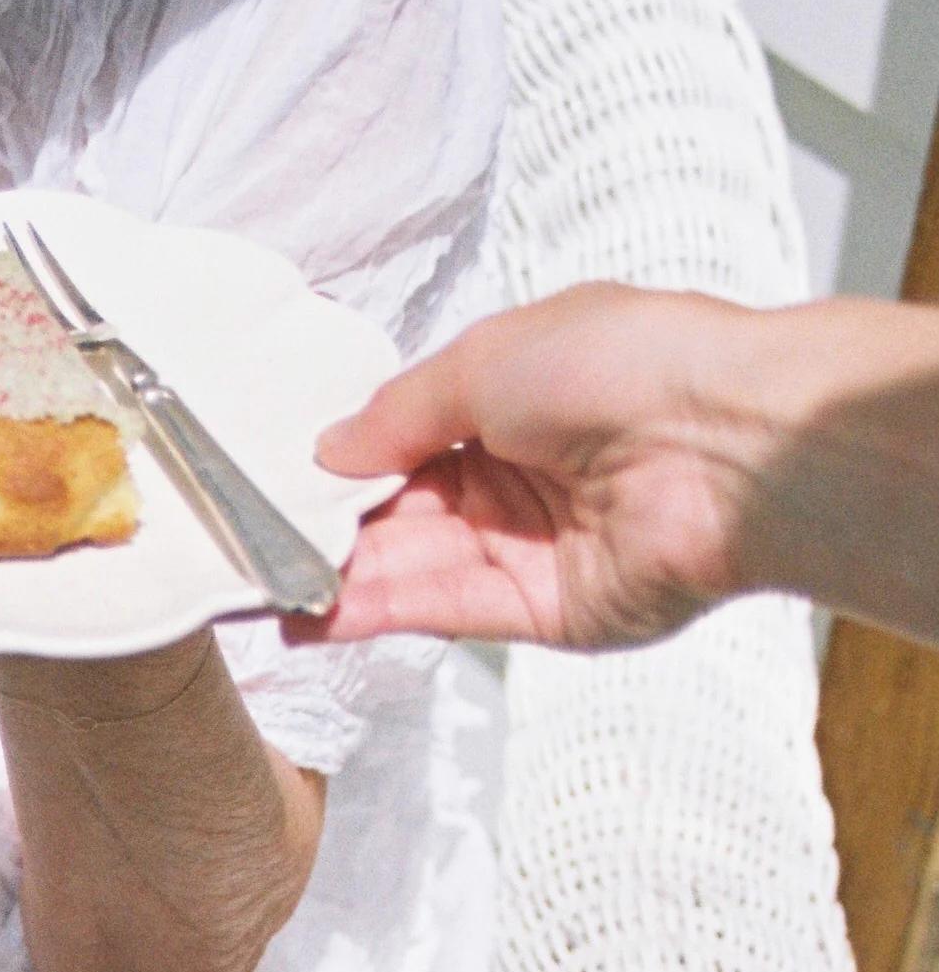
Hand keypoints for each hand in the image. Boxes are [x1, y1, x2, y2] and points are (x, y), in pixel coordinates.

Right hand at [293, 285, 766, 651]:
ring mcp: (528, 546)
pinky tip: (309, 613)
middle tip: (248, 540)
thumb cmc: (629, 365)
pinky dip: (374, 614)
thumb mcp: (487, 357)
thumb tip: (330, 449)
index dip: (343, 462)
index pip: (406, 439)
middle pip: (402, 512)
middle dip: (328, 527)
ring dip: (337, 577)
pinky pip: (443, 611)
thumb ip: (400, 411)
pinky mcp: (540, 610)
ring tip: (258, 585)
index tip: (274, 478)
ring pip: (413, 566)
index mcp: (514, 396)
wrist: (724, 443)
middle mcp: (519, 475)